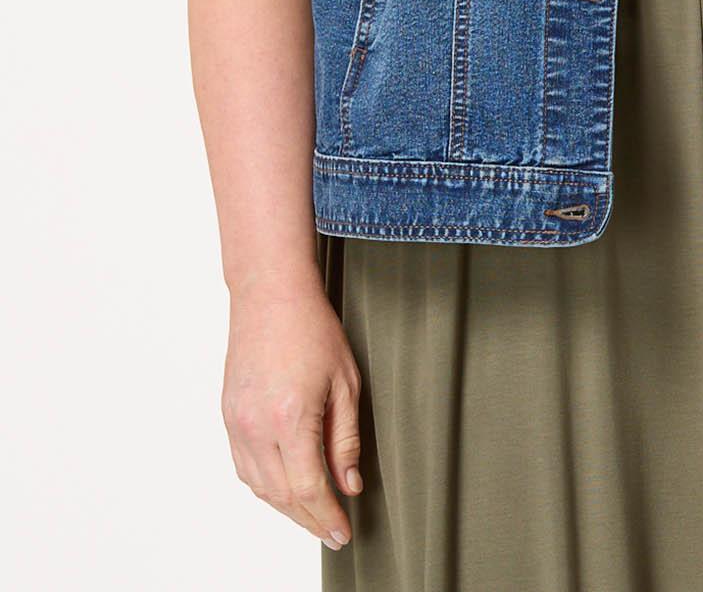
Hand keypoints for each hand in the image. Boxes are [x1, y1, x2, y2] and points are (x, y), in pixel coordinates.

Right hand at [221, 278, 362, 552]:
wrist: (270, 295)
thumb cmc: (312, 329)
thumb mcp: (345, 383)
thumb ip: (345, 439)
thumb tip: (348, 484)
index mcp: (290, 419)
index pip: (309, 488)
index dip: (327, 516)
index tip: (343, 531)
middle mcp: (256, 427)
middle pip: (282, 495)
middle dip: (309, 519)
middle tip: (332, 531)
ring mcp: (237, 423)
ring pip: (259, 486)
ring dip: (286, 507)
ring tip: (312, 515)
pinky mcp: (228, 415)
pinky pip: (244, 467)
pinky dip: (265, 485)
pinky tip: (284, 487)